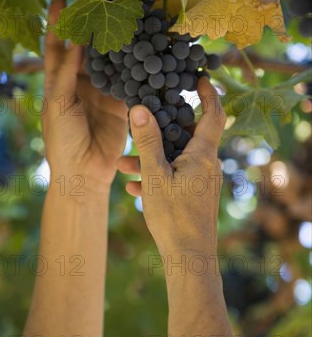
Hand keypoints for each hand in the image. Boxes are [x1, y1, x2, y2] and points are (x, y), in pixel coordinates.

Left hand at [43, 0, 127, 190]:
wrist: (84, 172)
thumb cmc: (62, 140)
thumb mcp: (58, 104)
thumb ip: (67, 73)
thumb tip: (76, 42)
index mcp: (58, 84)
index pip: (55, 48)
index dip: (56, 25)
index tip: (59, 1)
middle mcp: (80, 85)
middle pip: (85, 50)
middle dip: (90, 28)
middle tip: (99, 4)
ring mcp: (101, 93)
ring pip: (108, 62)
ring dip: (113, 44)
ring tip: (121, 19)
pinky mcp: (120, 104)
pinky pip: (126, 81)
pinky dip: (131, 67)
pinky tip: (138, 48)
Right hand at [117, 78, 225, 255]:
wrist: (188, 257)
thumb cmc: (174, 217)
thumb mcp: (155, 175)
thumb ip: (148, 142)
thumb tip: (141, 109)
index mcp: (203, 155)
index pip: (213, 115)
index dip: (209, 94)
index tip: (199, 78)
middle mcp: (207, 166)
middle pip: (187, 136)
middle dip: (161, 131)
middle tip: (144, 120)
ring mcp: (201, 182)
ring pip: (175, 160)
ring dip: (151, 160)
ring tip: (122, 165)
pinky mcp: (195, 197)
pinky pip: (175, 179)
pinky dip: (156, 178)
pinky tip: (133, 188)